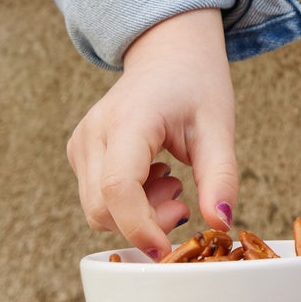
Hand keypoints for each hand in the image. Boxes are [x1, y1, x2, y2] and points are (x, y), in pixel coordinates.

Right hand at [68, 8, 237, 256]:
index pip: (118, 188)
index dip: (141, 226)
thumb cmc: (196, 84)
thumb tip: (220, 223)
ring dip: (137, 213)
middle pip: (103, 209)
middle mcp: (94, 132)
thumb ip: (221, 176)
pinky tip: (154, 176)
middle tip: (183, 199)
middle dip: (145, 222)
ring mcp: (81, 142)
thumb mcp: (219, 126)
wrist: (170, 53)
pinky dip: (127, 203)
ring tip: (171, 181)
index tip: (170, 248)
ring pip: (97, 210)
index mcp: (129, 119)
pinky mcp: (79, 152)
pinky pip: (96, 198)